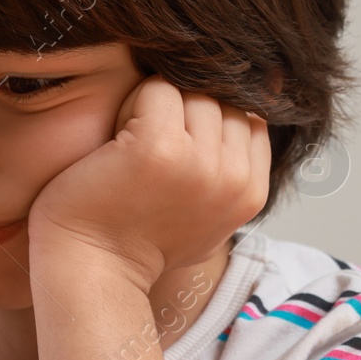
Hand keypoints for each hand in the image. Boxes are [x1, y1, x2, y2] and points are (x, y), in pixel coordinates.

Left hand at [26, 77, 270, 288]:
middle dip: (183, 111)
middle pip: (222, 102)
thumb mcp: (206, 217)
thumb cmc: (134, 242)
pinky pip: (157, 90)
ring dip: (155, 107)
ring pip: (192, 92)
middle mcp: (233, 179)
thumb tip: (269, 96)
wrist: (90, 270)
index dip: (207, 124)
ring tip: (130, 146)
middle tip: (145, 147)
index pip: (250, 119)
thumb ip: (237, 170)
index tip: (173, 152)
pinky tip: (116, 140)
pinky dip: (132, 104)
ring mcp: (199, 162)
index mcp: (250, 195)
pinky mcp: (159, 146)